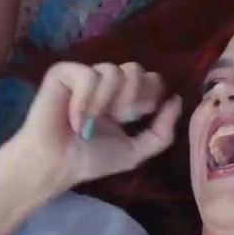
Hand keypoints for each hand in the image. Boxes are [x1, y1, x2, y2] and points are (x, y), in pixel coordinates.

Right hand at [0, 62, 182, 192]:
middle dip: (130, 98)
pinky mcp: (64, 72)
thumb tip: (176, 100)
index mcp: (124, 99)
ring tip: (91, 122)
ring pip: (113, 71)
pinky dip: (86, 100)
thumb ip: (161, 132)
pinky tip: (76, 119)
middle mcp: (106, 84)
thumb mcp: (134, 151)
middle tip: (115, 118)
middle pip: (136, 70)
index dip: (149, 97)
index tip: (133, 119)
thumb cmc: (89, 159)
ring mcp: (85, 75)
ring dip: (107, 102)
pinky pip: (88, 75)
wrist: (56, 164)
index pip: (151, 80)